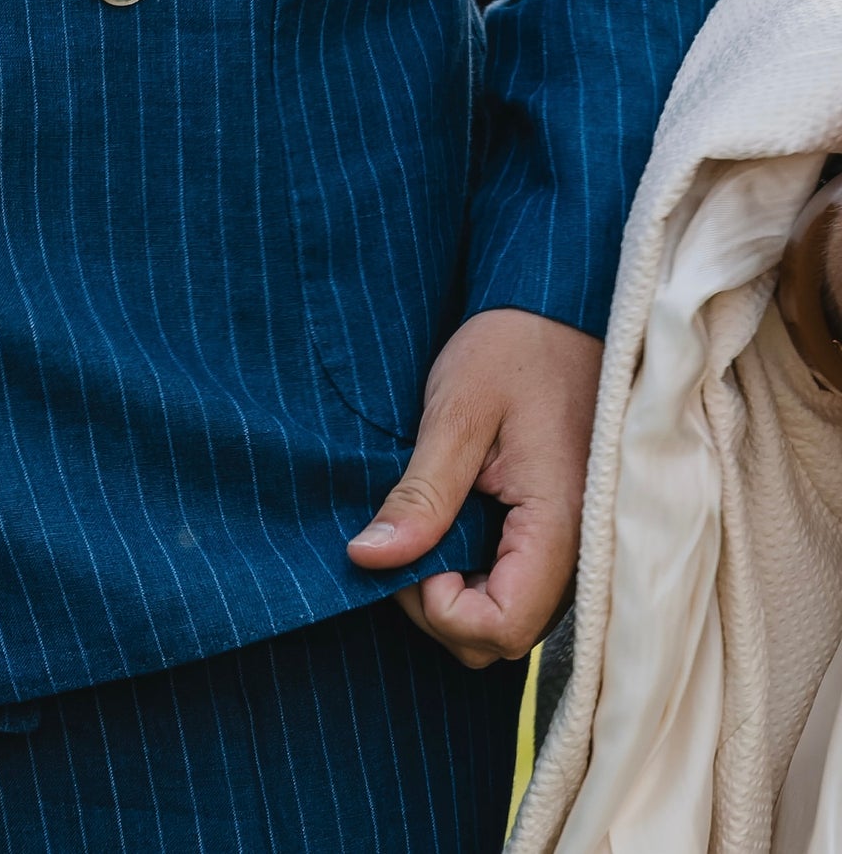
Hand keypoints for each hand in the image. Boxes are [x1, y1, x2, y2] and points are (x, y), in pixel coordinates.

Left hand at [346, 306, 600, 668]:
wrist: (561, 311)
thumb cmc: (513, 349)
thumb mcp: (456, 412)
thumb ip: (420, 494)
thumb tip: (368, 558)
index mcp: (561, 527)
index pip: (500, 628)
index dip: (440, 608)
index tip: (407, 550)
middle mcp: (580, 554)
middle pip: (501, 637)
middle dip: (438, 604)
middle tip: (404, 534)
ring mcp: (576, 549)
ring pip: (508, 615)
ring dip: (457, 588)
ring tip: (426, 520)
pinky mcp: (563, 534)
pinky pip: (518, 584)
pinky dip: (476, 569)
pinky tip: (452, 519)